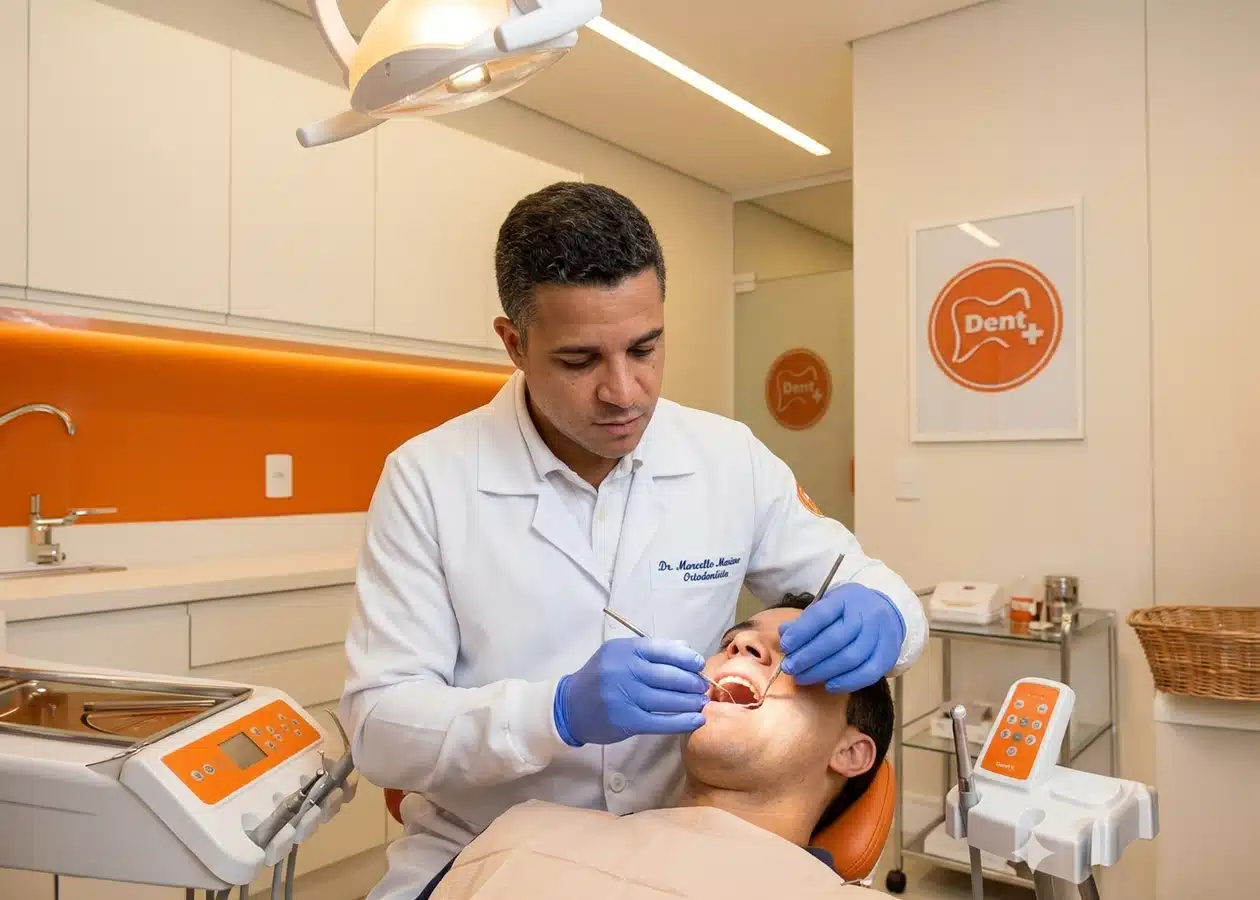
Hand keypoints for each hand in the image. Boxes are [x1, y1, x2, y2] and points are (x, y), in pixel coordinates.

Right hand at [554, 638, 708, 746]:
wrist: (570, 706)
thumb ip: (651, 650)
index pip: (664, 650)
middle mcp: (625, 670)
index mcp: (625, 650)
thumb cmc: (600, 677)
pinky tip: (696, 720)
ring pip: (668, 699)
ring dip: (691, 701)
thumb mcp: (620, 654)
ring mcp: (625, 696)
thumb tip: (686, 648)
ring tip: (702, 702)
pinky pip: (661, 721)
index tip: (699, 664)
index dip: (686, 658)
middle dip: (692, 682)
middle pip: (669, 675)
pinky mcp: (627, 720)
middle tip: (703, 686)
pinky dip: (682, 721)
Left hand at [778, 583, 905, 692]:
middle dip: (808, 656)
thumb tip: (784, 633)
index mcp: (846, 599)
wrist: (887, 612)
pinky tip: (828, 686)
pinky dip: (846, 682)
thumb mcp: (828, 605)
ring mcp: (878, 636)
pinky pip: (867, 673)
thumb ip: (806, 620)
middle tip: (789, 668)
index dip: (801, 632)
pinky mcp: (887, 655)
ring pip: (850, 658)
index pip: (821, 615)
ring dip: (822, 671)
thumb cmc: (849, 610)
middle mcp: (865, 615)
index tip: (785, 646)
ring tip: (802, 677)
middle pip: (834, 639)